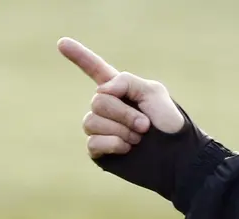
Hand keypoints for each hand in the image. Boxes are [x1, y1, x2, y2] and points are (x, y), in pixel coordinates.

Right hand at [57, 37, 184, 157]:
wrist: (177, 156)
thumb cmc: (169, 125)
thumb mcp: (153, 93)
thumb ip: (126, 81)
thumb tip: (101, 91)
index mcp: (121, 90)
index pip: (95, 69)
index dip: (79, 56)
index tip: (62, 42)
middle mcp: (109, 108)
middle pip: (98, 101)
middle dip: (124, 113)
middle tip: (145, 125)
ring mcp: (103, 130)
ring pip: (91, 122)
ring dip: (120, 130)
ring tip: (139, 138)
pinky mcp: (101, 151)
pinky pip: (92, 142)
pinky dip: (113, 144)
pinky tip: (128, 148)